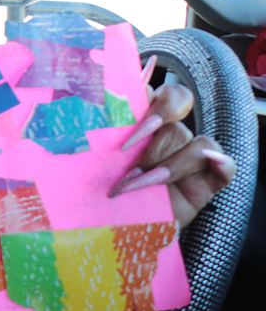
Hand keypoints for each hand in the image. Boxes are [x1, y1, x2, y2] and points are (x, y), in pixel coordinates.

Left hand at [108, 77, 235, 227]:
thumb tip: (83, 99)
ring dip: (168, 163)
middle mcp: (169, 131)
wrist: (115, 222)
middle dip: (152, 134)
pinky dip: (221, 163)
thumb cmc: (100, 181)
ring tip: (139, 182)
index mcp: (143, 116)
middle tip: (128, 153)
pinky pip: (226, 166)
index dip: (147, 95)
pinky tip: (211, 162)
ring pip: (194, 141)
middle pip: (176, 112)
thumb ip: (97, 126)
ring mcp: (191, 156)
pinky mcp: (207, 182)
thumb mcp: (93, 152)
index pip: (156, 89)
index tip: (127, 111)